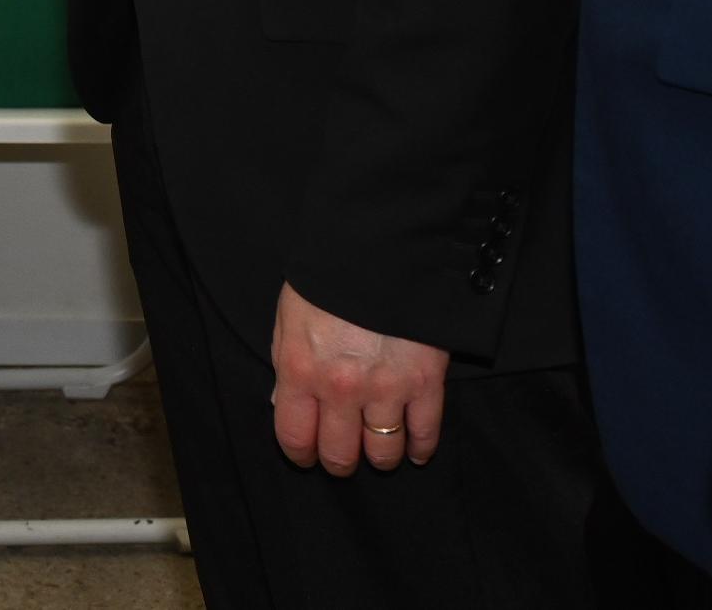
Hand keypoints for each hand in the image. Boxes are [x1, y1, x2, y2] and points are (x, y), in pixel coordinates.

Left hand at [269, 283, 448, 474]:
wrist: (379, 249)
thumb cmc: (327, 280)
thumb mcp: (289, 320)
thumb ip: (288, 366)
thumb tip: (286, 405)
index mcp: (302, 371)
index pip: (296, 437)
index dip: (301, 455)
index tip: (307, 457)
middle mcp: (342, 389)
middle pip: (340, 454)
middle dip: (339, 462)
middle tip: (343, 456)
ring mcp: (387, 389)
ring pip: (383, 451)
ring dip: (380, 457)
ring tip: (378, 451)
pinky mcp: (426, 382)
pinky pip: (426, 433)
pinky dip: (422, 448)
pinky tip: (416, 451)